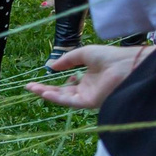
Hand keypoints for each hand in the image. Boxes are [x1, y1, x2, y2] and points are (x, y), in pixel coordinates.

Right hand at [25, 43, 145, 109]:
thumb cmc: (109, 56)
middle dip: (44, 90)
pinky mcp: (90, 101)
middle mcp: (86, 90)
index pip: (65, 84)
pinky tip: (45, 93)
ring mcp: (88, 96)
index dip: (50, 83)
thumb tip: (51, 66)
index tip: (35, 81)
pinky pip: (70, 101)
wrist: (126, 64)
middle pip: (61, 92)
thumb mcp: (83, 54)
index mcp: (87, 79)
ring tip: (33, 89)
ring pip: (63, 98)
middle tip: (29, 87)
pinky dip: (57, 98)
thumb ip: (67, 60)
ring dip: (48, 94)